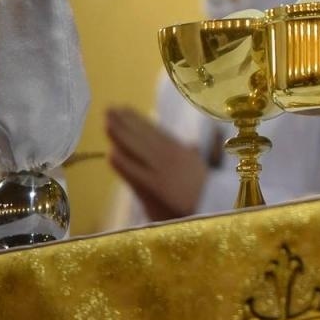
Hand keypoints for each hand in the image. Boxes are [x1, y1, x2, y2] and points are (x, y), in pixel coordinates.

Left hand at [105, 106, 210, 221]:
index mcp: (182, 152)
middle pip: (144, 137)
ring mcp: (162, 172)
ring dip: (121, 136)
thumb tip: (192, 144)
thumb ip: (193, 157)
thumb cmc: (206, 195)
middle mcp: (171, 157)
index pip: (156, 132)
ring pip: (138, 150)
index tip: (124, 108)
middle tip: (109, 109)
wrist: (212, 211)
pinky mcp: (155, 188)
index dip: (139, 120)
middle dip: (126, 123)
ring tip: (106, 124)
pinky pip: (136, 173)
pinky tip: (110, 154)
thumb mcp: (202, 170)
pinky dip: (123, 164)